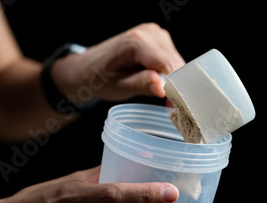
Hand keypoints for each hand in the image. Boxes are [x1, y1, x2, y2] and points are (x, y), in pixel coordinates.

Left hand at [53, 23, 185, 103]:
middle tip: (170, 107)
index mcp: (136, 41)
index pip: (168, 65)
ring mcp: (156, 34)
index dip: (176, 87)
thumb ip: (141, 84)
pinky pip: (173, 60)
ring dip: (175, 82)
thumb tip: (163, 88)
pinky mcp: (160, 40)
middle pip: (176, 64)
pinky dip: (171, 75)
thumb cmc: (99, 78)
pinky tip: (161, 85)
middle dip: (176, 86)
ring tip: (162, 97)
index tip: (176, 107)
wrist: (88, 68)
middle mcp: (149, 32)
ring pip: (178, 63)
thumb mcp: (119, 87)